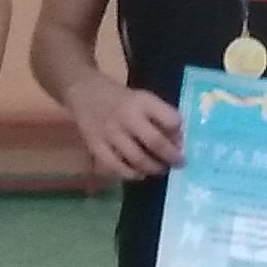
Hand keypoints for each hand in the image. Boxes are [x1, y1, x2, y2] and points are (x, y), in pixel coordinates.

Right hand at [61, 76, 184, 181]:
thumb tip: (178, 140)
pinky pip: (116, 166)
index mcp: (142, 101)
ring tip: (161, 169)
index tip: (182, 141)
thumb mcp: (143, 98)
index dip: (180, 132)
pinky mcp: (96, 146)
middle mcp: (127, 116)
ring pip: (138, 158)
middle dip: (172, 156)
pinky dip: (131, 174)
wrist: (84, 91)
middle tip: (179, 163)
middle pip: (156, 142)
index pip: (170, 118)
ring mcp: (110, 133)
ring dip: (154, 167)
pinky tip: (139, 174)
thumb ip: (160, 116)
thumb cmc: (121, 98)